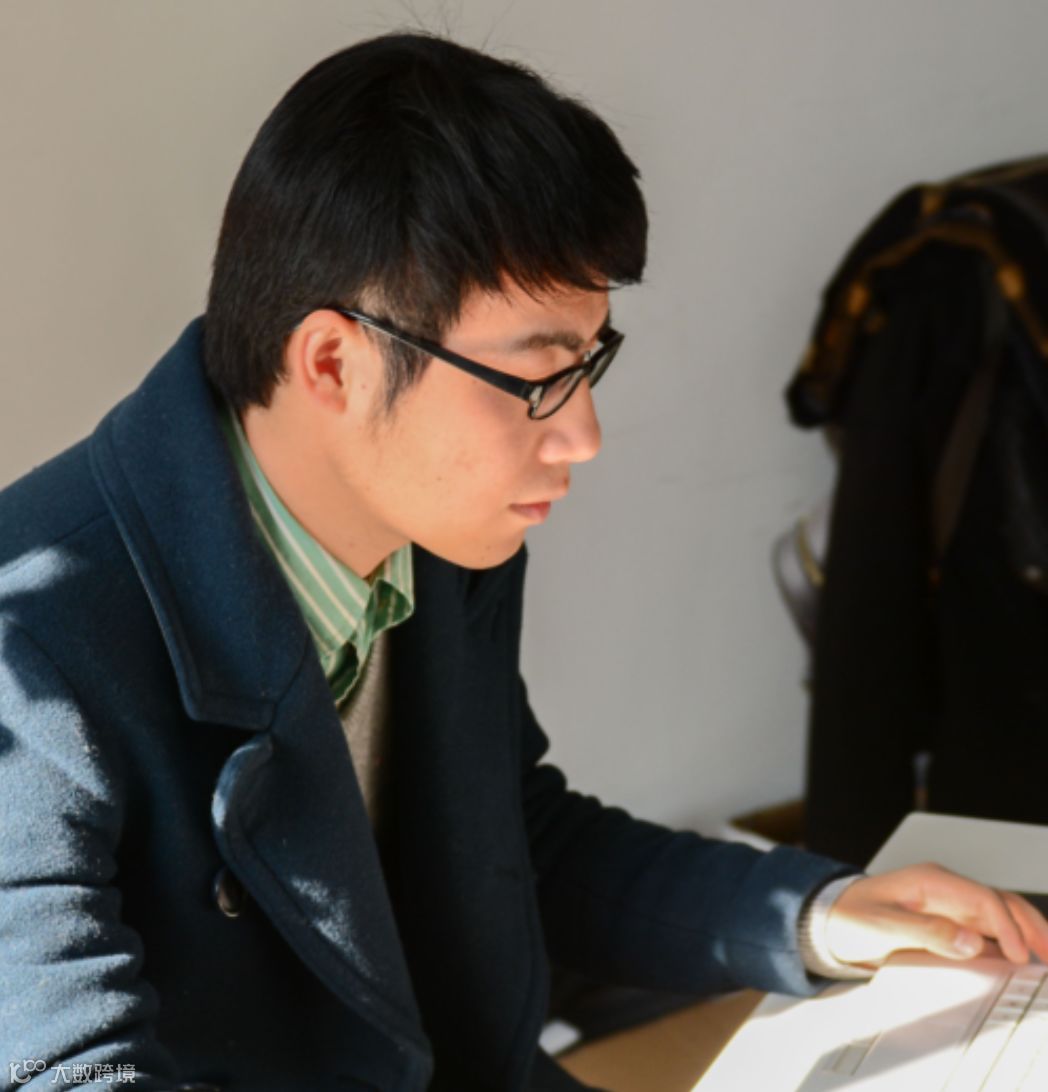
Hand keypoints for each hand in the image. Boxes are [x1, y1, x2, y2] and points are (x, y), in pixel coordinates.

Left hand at [824, 863, 1047, 968]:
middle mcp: (944, 890)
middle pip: (1000, 902)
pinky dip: (1008, 944)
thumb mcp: (882, 925)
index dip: (1006, 927)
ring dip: (1026, 933)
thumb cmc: (848, 916)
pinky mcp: (947, 924)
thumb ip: (925, 931)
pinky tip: (1020, 962)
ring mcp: (948, 905)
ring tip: (1046, 958)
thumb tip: (970, 941)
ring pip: (999, 915)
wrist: (827, 920)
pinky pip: (986, 931)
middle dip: (1031, 926)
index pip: (983, 899)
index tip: (1018, 956)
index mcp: (931, 881)